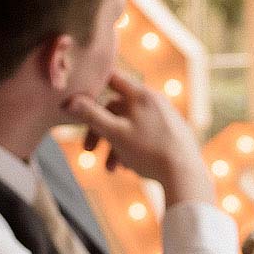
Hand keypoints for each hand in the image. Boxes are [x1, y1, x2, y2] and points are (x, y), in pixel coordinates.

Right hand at [63, 68, 214, 205]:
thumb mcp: (114, 133)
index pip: (112, 78)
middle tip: (89, 150)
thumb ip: (90, 115)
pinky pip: (146, 135)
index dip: (94, 84)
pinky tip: (128, 167)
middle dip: (100, 129)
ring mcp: (167, 116)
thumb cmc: (149, 152)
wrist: (185, 175)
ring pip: (131, 125)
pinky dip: (133, 148)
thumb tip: (68, 101)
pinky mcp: (174, 133)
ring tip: (111, 169)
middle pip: (118, 108)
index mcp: (141, 95)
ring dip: (115, 145)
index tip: (80, 96)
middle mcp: (156, 101)